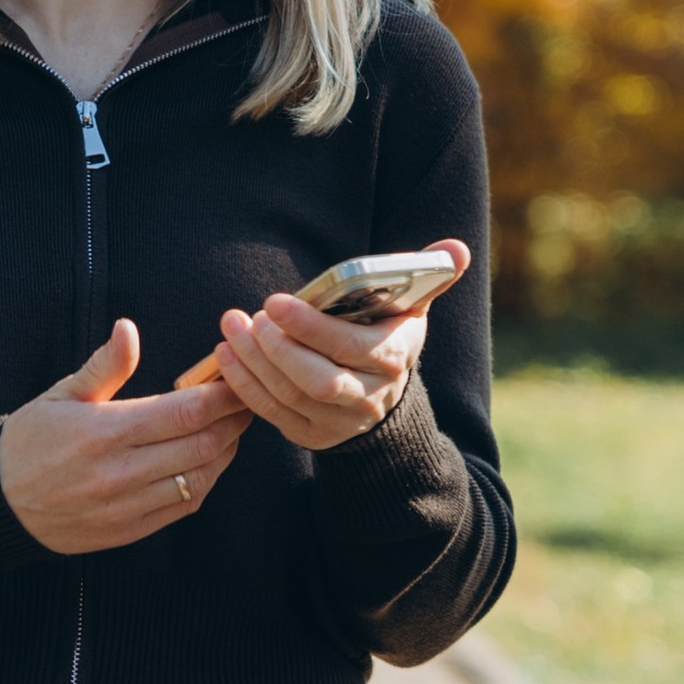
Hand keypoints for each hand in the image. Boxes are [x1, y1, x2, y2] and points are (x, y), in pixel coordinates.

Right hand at [0, 319, 249, 555]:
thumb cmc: (28, 441)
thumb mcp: (61, 395)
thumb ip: (104, 366)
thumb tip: (129, 329)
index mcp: (106, 431)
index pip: (187, 411)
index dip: (223, 395)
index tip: (236, 379)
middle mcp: (122, 472)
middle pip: (203, 444)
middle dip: (233, 421)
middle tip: (246, 401)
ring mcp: (128, 506)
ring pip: (200, 479)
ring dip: (224, 452)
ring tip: (231, 430)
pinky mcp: (129, 530)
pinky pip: (183, 507)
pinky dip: (204, 482)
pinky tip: (207, 463)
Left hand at [210, 241, 469, 455]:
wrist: (384, 399)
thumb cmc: (388, 335)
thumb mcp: (413, 307)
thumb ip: (433, 274)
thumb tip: (455, 249)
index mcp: (393, 361)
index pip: (349, 348)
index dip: (310, 328)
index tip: (276, 301)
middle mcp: (368, 399)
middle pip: (316, 380)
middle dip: (277, 349)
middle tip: (249, 317)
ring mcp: (337, 422)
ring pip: (289, 396)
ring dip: (253, 362)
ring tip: (232, 327)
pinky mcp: (310, 434)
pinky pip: (271, 413)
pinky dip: (244, 385)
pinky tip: (227, 355)